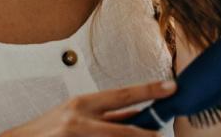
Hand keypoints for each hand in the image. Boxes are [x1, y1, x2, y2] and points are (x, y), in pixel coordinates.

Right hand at [0, 79, 176, 136]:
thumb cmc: (49, 130)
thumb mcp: (76, 115)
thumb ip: (106, 116)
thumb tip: (137, 114)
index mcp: (83, 104)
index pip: (123, 95)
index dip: (149, 91)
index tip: (170, 87)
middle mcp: (80, 119)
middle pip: (124, 127)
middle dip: (147, 132)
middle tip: (163, 132)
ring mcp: (76, 135)